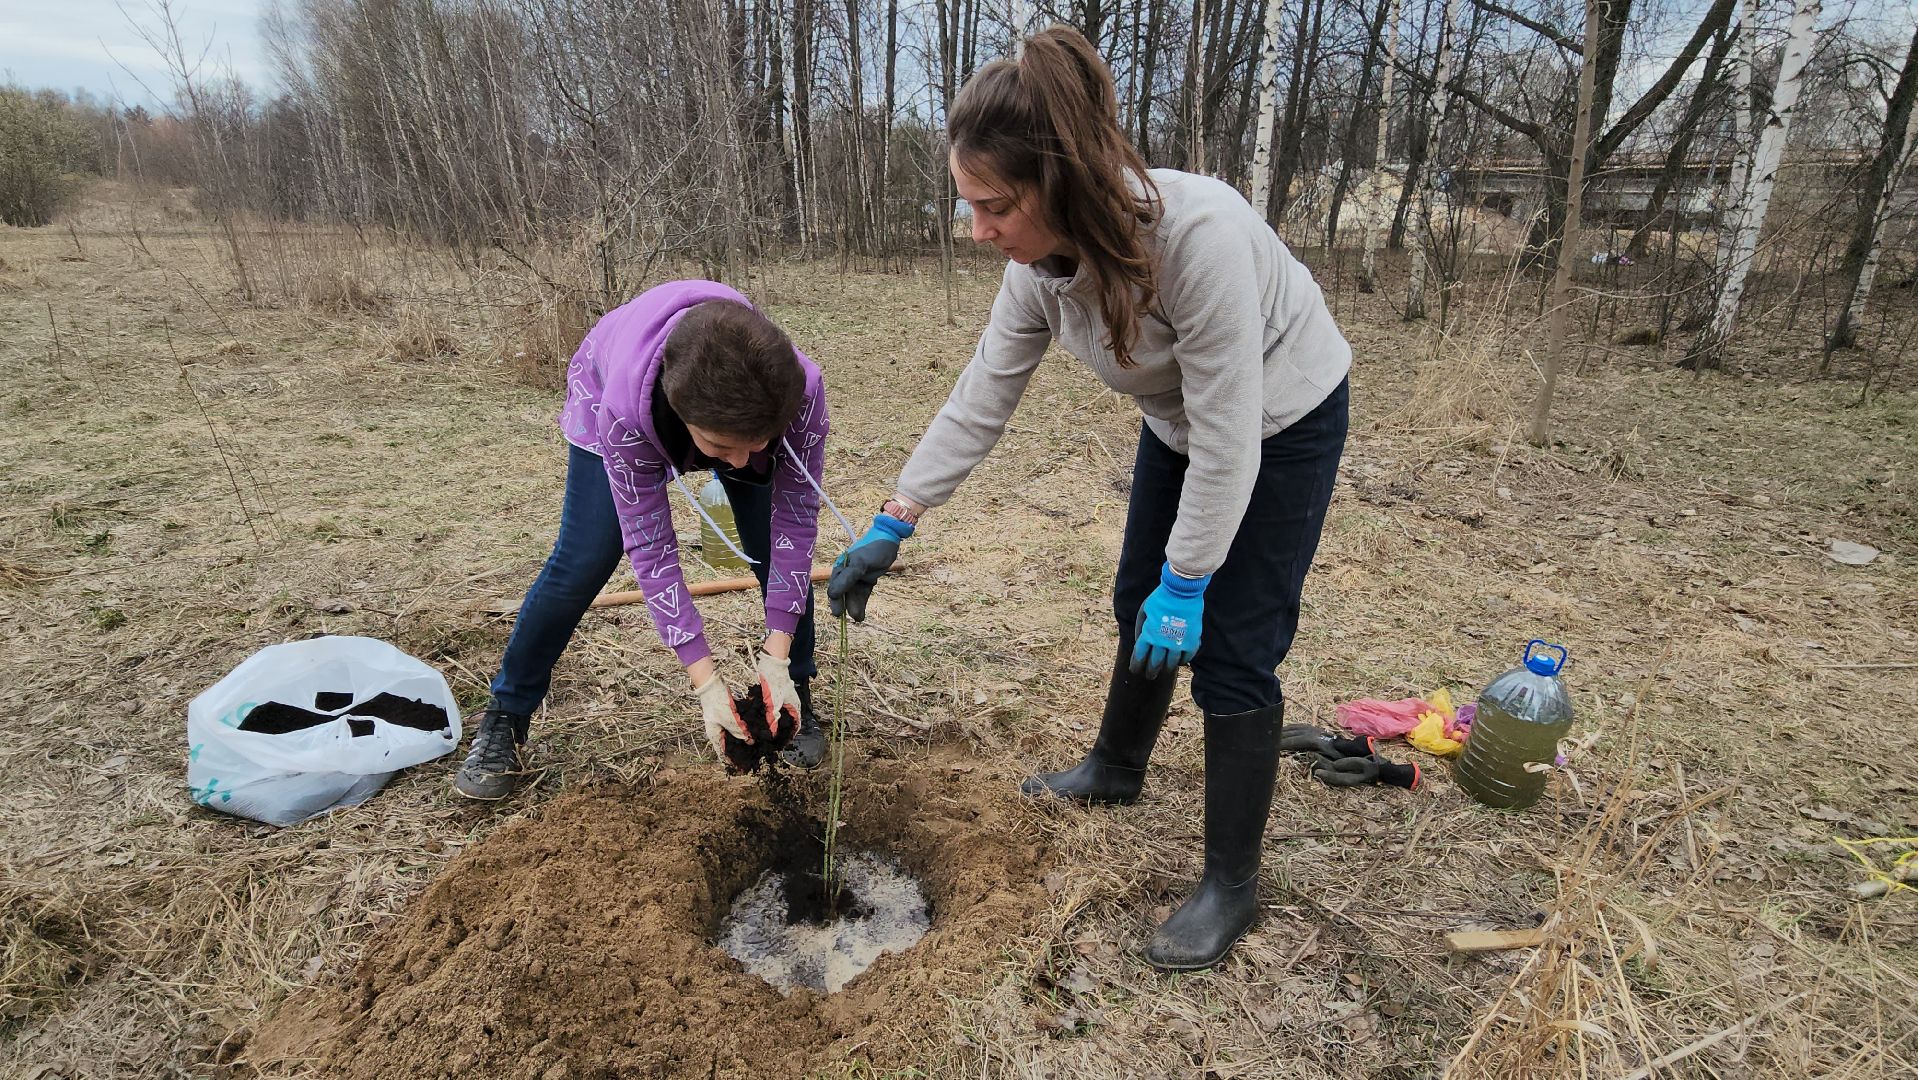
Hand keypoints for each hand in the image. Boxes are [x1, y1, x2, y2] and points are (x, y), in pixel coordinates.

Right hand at [694, 674, 748, 761]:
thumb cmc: (716, 701)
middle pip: (729, 747)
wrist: (711, 685)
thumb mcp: (729, 718)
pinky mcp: (727, 717)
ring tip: (754, 749)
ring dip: (743, 743)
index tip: (742, 769)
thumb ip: (739, 730)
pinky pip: (736, 729)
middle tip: (751, 760)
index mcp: (714, 735)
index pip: (723, 754)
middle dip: (739, 754)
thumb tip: (750, 742)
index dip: (732, 763)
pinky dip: (744, 732)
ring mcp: (721, 724)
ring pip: (734, 738)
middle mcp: (717, 732)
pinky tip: (753, 733)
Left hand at [754, 650, 801, 743]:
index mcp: (795, 707)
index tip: (780, 745)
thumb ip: (772, 719)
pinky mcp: (777, 695)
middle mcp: (791, 705)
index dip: (788, 737)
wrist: (773, 662)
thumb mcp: (773, 702)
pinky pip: (774, 709)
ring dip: (773, 724)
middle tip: (770, 740)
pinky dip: (768, 715)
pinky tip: (759, 718)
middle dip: (779, 732)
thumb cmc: (776, 681)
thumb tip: (771, 734)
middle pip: (787, 723)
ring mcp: (785, 699)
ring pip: (780, 716)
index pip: (796, 727)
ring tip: (764, 732)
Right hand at [828, 513, 913, 620]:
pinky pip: (862, 593)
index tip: (838, 613)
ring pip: (854, 595)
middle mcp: (846, 573)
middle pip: (844, 593)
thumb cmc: (873, 549)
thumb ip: (847, 578)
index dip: (836, 600)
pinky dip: (862, 603)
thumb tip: (832, 594)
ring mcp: (857, 577)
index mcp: (841, 567)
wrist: (890, 540)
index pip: (835, 587)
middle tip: (852, 617)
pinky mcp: (867, 579)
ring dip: (855, 606)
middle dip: (847, 605)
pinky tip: (862, 614)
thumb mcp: (860, 564)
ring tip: (859, 618)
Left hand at [1130, 563, 1211, 677]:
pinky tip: (1179, 662)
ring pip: (1171, 664)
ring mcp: (1177, 643)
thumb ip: (1140, 628)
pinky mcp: (1191, 641)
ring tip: (1164, 672)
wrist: (1181, 591)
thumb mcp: (1143, 611)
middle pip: (1155, 664)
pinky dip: (1182, 662)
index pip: (1139, 656)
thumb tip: (1139, 642)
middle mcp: (1162, 642)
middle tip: (1150, 676)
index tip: (1135, 670)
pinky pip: (1187, 658)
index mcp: (1148, 634)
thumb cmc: (1160, 599)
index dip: (1136, 665)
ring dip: (1166, 670)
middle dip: (1151, 671)